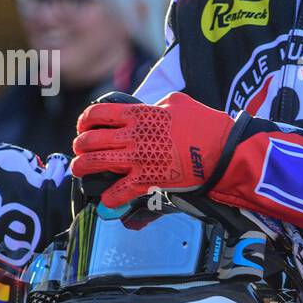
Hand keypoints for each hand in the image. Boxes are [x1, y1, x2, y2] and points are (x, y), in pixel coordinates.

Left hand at [71, 92, 233, 207]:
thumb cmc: (204, 124)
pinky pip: (120, 192)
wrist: (222, 151)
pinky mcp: (147, 181)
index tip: (83, 127)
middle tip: (79, 150)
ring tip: (80, 171)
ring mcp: (138, 160)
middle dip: (79, 146)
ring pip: (96, 164)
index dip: (84, 121)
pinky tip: (106, 200)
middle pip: (91, 141)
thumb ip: (155, 106)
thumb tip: (149, 109)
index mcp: (137, 114)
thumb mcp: (177, 102)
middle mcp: (132, 136)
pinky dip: (110, 198)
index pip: (97, 115)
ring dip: (83, 168)